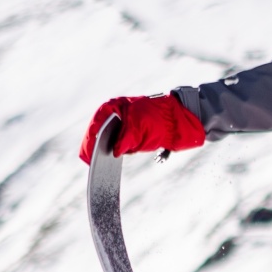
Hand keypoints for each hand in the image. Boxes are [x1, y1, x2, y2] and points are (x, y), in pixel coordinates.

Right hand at [79, 94, 205, 164]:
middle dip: (105, 148)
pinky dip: (130, 149)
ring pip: (113, 142)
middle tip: (104, 163)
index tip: (89, 160)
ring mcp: (123, 124)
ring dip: (121, 149)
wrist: (182, 119)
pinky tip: (137, 148)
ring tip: (133, 147)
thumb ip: (125, 140)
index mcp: (112, 108)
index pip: (94, 127)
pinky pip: (125, 145)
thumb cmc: (160, 119)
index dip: (91, 144)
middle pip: (101, 136)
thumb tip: (114, 153)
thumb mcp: (140, 130)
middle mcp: (115, 115)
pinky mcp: (132, 133)